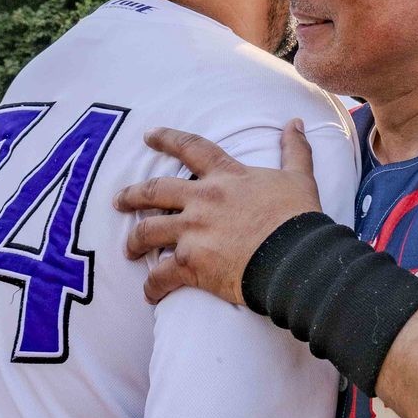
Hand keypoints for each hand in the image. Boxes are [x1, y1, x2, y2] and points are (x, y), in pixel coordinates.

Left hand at [117, 122, 322, 305]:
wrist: (296, 257)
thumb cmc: (299, 218)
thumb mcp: (300, 177)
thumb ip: (294, 150)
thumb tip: (297, 123)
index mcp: (226, 177)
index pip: (191, 148)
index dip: (168, 139)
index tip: (150, 135)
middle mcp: (203, 199)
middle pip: (155, 191)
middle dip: (132, 194)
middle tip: (118, 200)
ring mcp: (193, 231)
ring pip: (147, 231)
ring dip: (134, 240)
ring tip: (128, 249)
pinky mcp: (190, 263)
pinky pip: (160, 276)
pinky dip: (153, 286)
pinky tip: (150, 294)